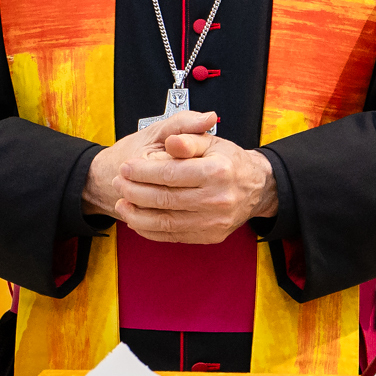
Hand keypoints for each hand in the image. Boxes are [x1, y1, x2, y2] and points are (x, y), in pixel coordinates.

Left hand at [83, 111, 276, 243]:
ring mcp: (214, 221)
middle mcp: (217, 199)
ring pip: (165, 222)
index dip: (143, 171)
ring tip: (121, 203)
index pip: (171, 173)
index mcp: (218, 171)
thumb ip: (189, 138)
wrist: (256, 188)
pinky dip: (149, 230)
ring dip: (136, 214)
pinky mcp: (209, 236)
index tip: (126, 167)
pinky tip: (136, 219)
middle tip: (119, 182)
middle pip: (164, 198)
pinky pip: (172, 236)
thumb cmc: (229, 162)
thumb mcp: (213, 141)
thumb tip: (171, 142)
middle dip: (134, 191)